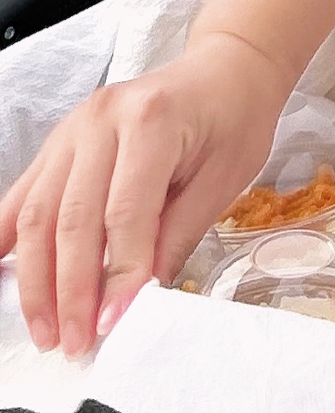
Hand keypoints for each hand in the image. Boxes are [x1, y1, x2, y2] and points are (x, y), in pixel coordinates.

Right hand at [0, 30, 289, 353]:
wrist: (226, 69)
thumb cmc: (234, 119)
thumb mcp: (225, 177)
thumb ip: (177, 235)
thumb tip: (137, 299)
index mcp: (151, 121)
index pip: (125, 213)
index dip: (116, 275)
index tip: (110, 325)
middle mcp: (101, 120)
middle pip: (72, 219)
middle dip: (69, 291)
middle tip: (74, 342)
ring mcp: (72, 129)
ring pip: (37, 214)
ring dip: (36, 280)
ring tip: (46, 329)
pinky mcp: (58, 142)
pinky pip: (22, 195)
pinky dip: (8, 239)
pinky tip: (5, 275)